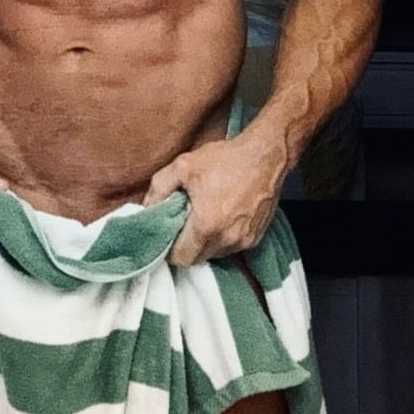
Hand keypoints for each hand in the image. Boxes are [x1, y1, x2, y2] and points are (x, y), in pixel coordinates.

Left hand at [143, 131, 286, 266]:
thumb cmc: (225, 159)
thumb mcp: (183, 165)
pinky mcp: (256, 238)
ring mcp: (244, 240)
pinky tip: (222, 215)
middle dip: (187, 246)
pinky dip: (224, 237)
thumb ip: (159, 188)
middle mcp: (226, 239)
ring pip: (215, 254)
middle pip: (197, 259)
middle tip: (184, 222)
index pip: (180, 258)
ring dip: (206, 242)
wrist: (266, 155)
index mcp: (206, 226)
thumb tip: (147, 207)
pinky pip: (232, 247)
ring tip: (205, 216)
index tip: (169, 233)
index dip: (170, 249)